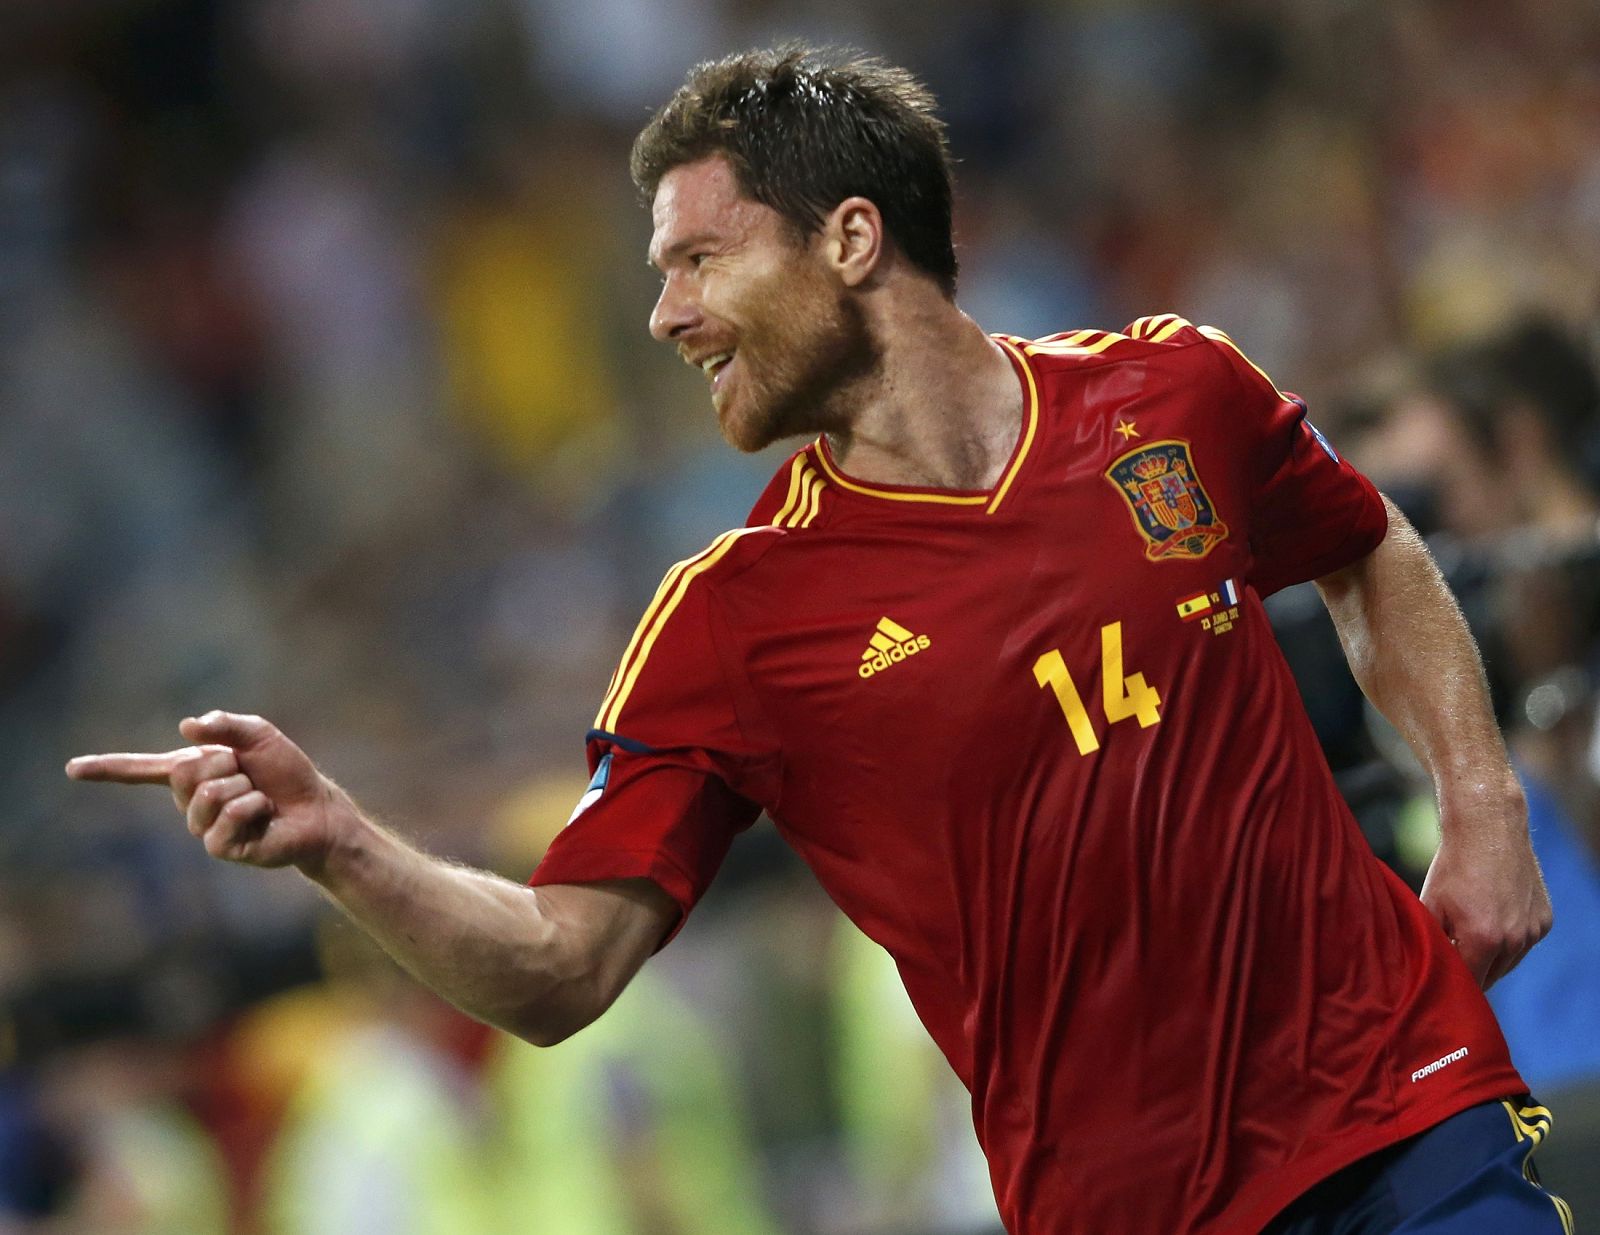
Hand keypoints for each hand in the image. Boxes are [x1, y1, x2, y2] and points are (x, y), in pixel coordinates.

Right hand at [66, 711, 342, 870]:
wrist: (315, 807)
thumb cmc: (285, 772)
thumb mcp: (258, 735)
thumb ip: (224, 724)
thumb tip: (186, 728)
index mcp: (191, 773)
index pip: (141, 770)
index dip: (106, 769)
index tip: (72, 768)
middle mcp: (190, 802)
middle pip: (184, 772)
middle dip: (225, 763)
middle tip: (249, 773)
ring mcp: (202, 828)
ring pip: (209, 794)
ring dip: (243, 786)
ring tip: (258, 795)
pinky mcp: (221, 848)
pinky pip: (228, 817)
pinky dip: (253, 806)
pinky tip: (264, 813)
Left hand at [1420, 793, 1552, 989]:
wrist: (1489, 830)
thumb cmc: (1454, 866)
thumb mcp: (1431, 904)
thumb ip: (1432, 941)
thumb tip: (1426, 968)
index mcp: (1483, 939)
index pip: (1469, 982)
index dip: (1453, 983)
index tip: (1440, 981)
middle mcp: (1514, 939)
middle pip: (1491, 977)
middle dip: (1471, 972)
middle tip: (1453, 958)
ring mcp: (1533, 931)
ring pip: (1509, 963)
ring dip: (1491, 958)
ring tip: (1470, 935)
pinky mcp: (1544, 921)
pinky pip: (1524, 944)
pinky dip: (1509, 941)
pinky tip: (1492, 920)